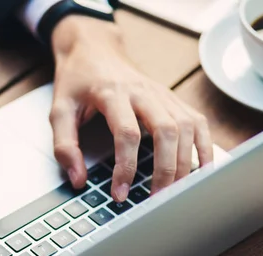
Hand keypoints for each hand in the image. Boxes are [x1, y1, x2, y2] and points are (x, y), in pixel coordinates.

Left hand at [49, 15, 212, 200]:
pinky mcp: (172, 98)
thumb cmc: (77, 81)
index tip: (119, 193)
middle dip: (164, 170)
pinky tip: (201, 170)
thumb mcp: (59, 110)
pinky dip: (203, 147)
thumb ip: (64, 145)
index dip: (125, 167)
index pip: (127, 133)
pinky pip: (197, 122)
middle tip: (154, 200)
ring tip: (172, 193)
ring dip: (184, 164)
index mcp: (113, 93)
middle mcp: (143, 91)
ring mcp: (162, 93)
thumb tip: (78, 180)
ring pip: (186, 128)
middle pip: (166, 131)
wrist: (95, 49)